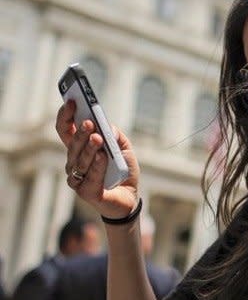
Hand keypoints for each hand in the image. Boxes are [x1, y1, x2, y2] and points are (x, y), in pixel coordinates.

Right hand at [55, 100, 140, 218]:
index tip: (72, 101)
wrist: (130, 197)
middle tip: (90, 122)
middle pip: (72, 143)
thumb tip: (106, 124)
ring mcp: (77, 177)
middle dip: (80, 132)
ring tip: (98, 139)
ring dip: (89, 148)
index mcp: (80, 148)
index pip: (66, 129)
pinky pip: (90, 176)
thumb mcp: (123, 148)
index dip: (66, 115)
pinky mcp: (85, 191)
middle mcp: (74, 162)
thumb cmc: (122, 171)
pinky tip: (102, 157)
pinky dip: (97, 165)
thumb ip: (115, 135)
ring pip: (79, 160)